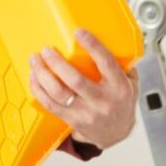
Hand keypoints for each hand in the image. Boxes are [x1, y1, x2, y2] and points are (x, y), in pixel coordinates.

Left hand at [28, 27, 138, 149]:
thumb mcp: (131, 82)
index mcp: (119, 87)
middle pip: (75, 80)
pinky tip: (34, 77)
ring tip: (35, 60)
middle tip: (47, 49)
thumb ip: (121, 62)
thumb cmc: (121, 102)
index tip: (78, 32)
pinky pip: (50, 104)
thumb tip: (108, 36)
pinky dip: (38, 89)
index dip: (92, 46)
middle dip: (57, 63)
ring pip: (58, 93)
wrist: (116, 133)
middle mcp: (102, 101)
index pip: (106, 63)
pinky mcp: (72, 120)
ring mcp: (86, 113)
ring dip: (42, 74)